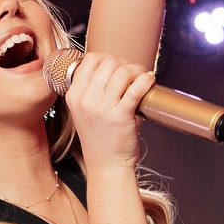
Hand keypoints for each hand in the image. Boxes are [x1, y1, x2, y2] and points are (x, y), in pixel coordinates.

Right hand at [66, 52, 153, 172]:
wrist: (107, 165)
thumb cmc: (101, 137)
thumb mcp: (85, 110)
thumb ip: (93, 88)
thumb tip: (116, 64)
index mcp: (74, 95)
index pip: (91, 59)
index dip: (108, 58)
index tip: (118, 67)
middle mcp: (85, 100)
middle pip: (108, 63)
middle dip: (125, 63)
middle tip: (133, 75)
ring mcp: (102, 108)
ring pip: (122, 72)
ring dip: (137, 71)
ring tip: (142, 79)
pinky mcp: (120, 117)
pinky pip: (136, 88)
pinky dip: (146, 81)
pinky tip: (149, 82)